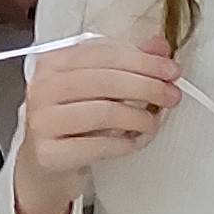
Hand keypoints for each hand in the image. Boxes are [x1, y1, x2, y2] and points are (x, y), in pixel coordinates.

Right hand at [6, 28, 179, 213]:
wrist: (44, 167)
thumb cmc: (72, 123)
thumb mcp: (97, 88)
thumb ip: (127, 63)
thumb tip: (158, 46)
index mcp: (52, 63)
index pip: (103, 52)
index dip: (142, 59)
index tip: (170, 69)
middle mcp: (42, 88)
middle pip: (105, 79)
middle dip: (147, 86)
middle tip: (171, 94)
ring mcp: (42, 122)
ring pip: (104, 111)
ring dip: (139, 116)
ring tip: (153, 122)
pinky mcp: (50, 154)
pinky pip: (99, 145)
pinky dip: (126, 142)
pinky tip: (136, 140)